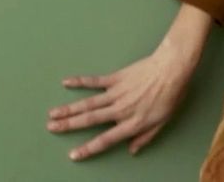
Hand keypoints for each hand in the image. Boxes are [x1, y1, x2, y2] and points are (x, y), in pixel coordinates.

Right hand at [45, 41, 198, 160]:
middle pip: (90, 120)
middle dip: (69, 125)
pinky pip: (95, 81)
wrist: (172, 68)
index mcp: (132, 123)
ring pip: (88, 103)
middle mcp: (121, 110)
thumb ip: (146, 137)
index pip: (106, 140)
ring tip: (52, 113)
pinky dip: (80, 82)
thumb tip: (132, 150)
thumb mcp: (163, 121)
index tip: (73, 154)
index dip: (89, 148)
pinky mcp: (116, 78)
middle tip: (51, 128)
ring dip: (69, 108)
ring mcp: (117, 93)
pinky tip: (66, 82)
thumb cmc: (171, 95)